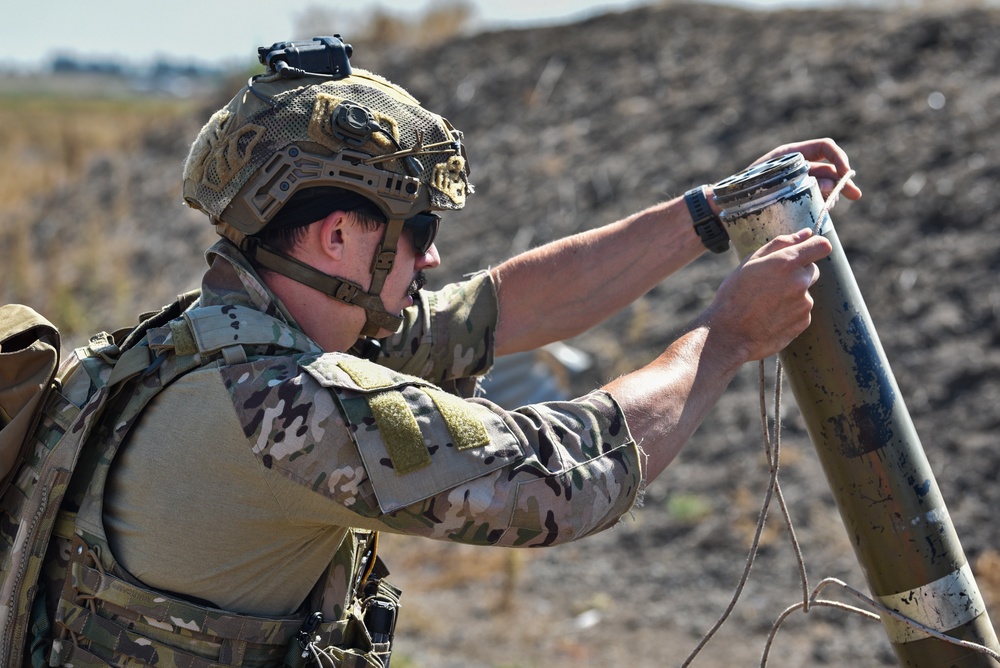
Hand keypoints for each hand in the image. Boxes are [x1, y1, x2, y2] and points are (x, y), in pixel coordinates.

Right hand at [699, 228, 831, 362]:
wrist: (729, 335)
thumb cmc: (734, 296)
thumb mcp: (750, 263)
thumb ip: (780, 244)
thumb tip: (805, 233)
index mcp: (787, 262)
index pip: (821, 246)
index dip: (815, 246)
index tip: (807, 250)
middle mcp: (800, 282)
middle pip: (812, 270)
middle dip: (797, 273)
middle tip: (771, 284)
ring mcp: (804, 304)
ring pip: (804, 293)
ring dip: (791, 295)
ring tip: (765, 305)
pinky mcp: (803, 323)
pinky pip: (801, 312)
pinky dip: (789, 313)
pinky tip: (769, 317)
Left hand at [751, 138, 861, 201]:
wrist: (725, 205)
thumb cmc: (743, 189)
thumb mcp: (772, 181)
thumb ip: (801, 182)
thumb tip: (830, 185)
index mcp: (791, 154)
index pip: (825, 147)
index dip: (839, 157)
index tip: (846, 173)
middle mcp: (796, 166)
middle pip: (829, 168)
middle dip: (843, 181)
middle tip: (854, 196)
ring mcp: (796, 182)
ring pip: (824, 184)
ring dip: (833, 194)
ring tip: (830, 206)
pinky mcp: (794, 197)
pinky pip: (814, 197)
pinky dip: (822, 203)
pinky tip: (823, 211)